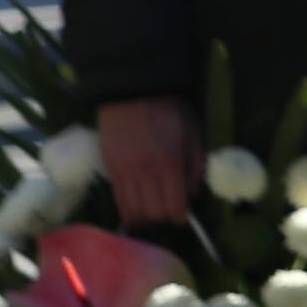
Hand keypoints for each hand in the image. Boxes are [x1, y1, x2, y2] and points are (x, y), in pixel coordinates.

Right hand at [98, 97, 202, 228]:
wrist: (135, 89)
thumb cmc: (170, 109)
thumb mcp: (194, 132)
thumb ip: (196, 166)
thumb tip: (193, 195)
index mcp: (170, 162)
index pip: (174, 207)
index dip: (181, 215)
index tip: (183, 212)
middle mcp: (146, 172)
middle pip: (154, 214)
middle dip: (164, 216)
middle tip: (168, 207)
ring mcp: (125, 172)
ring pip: (133, 212)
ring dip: (145, 216)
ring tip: (152, 207)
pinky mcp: (110, 169)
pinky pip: (118, 200)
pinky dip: (128, 209)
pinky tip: (136, 204)